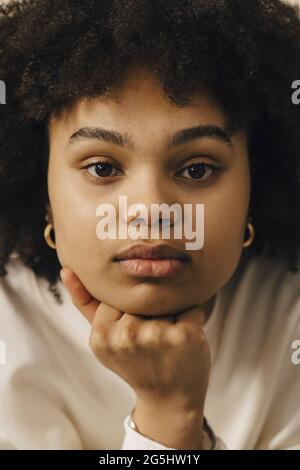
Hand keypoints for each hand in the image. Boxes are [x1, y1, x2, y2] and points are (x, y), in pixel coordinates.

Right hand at [60, 267, 210, 448]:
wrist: (168, 399)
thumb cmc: (136, 362)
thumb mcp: (105, 337)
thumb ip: (85, 303)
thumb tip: (65, 270)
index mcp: (101, 335)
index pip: (118, 296)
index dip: (130, 310)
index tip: (133, 332)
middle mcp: (127, 336)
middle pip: (142, 296)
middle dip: (151, 310)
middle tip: (152, 339)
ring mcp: (157, 336)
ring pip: (165, 300)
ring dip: (172, 314)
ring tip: (168, 340)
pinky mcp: (186, 336)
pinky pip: (191, 307)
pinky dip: (192, 318)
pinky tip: (185, 339)